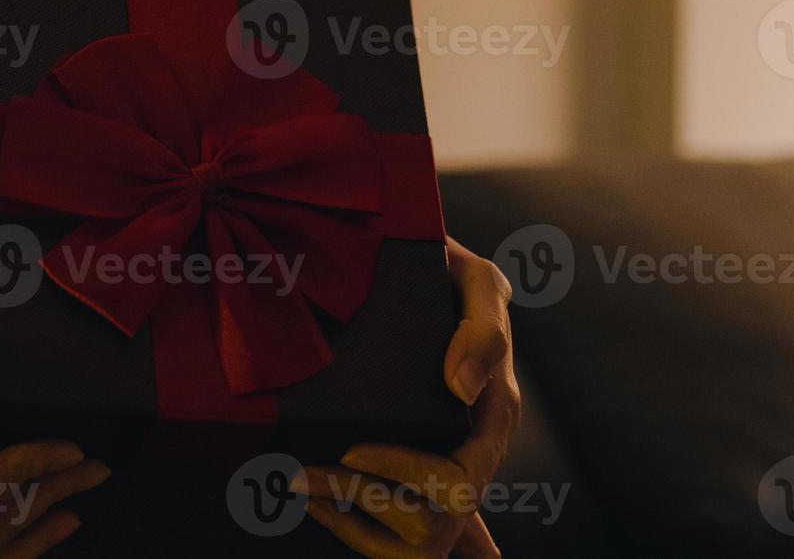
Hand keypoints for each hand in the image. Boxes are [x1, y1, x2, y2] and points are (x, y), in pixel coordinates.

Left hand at [293, 237, 519, 557]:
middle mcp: (469, 451)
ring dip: (350, 524)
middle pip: (436, 525)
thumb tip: (461, 388)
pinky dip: (346, 525)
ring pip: (414, 541)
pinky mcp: (405, 468)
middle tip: (308, 473)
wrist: (410, 263)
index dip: (405, 475)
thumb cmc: (447, 272)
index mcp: (492, 417)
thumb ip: (485, 326)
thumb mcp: (476, 282)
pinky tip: (314, 498)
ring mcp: (438, 465)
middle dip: (366, 503)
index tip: (351, 451)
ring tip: (301, 484)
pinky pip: (388, 534)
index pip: (461, 481)